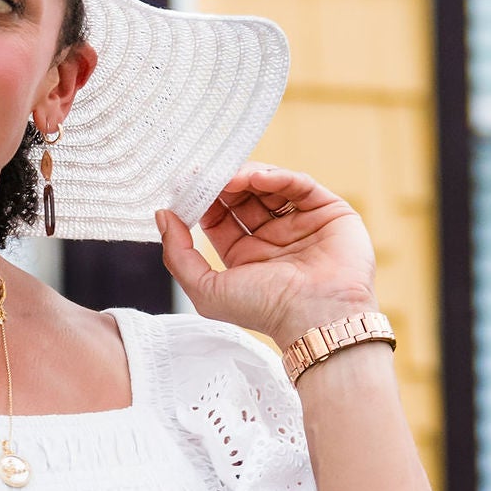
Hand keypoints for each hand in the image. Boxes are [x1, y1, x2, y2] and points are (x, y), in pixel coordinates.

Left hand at [157, 166, 377, 350]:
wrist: (318, 317)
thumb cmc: (264, 310)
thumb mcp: (206, 289)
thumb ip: (178, 255)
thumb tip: (162, 215)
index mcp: (245, 255)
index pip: (220, 216)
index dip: (204, 199)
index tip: (186, 185)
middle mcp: (272, 237)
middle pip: (243, 197)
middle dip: (224, 183)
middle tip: (208, 173)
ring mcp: (300, 222)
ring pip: (271, 185)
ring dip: (248, 176)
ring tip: (232, 176)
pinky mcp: (328, 211)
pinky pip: (300, 185)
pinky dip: (279, 176)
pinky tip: (258, 178)